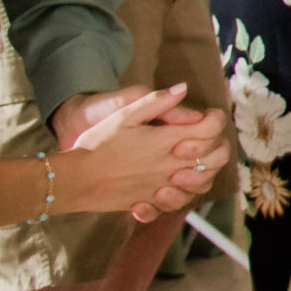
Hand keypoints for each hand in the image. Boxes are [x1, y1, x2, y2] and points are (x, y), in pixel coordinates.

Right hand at [64, 85, 230, 221]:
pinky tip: (171, 184)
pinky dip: (183, 194)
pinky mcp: (152, 202)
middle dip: (216, 144)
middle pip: (217, 157)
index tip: (206, 115)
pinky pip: (180, 202)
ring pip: (203, 183)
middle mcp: (172, 166)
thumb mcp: (125, 115)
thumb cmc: (98, 144)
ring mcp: (164, 186)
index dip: (214, 118)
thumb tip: (183, 88)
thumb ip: (157, 102)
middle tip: (201, 138)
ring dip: (204, 170)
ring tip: (189, 161)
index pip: (212, 128)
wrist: (74, 180)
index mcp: (168, 141)